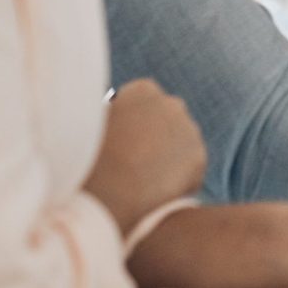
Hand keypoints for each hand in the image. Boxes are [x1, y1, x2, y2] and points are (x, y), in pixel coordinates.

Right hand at [84, 79, 206, 235]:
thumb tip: (110, 116)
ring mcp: (189, 130)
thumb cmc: (89, 159)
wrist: (108, 196)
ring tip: (144, 180)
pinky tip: (157, 193)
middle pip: (165, 118)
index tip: (123, 136)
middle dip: (154, 134)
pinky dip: (178, 179)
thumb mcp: (88, 125)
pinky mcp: (199, 158)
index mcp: (142, 90)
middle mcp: (172, 104)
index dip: (131, 118)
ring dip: (167, 155)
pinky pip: (190, 168)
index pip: (143, 98)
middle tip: (135, 159)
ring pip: (180, 142)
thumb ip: (106, 114)